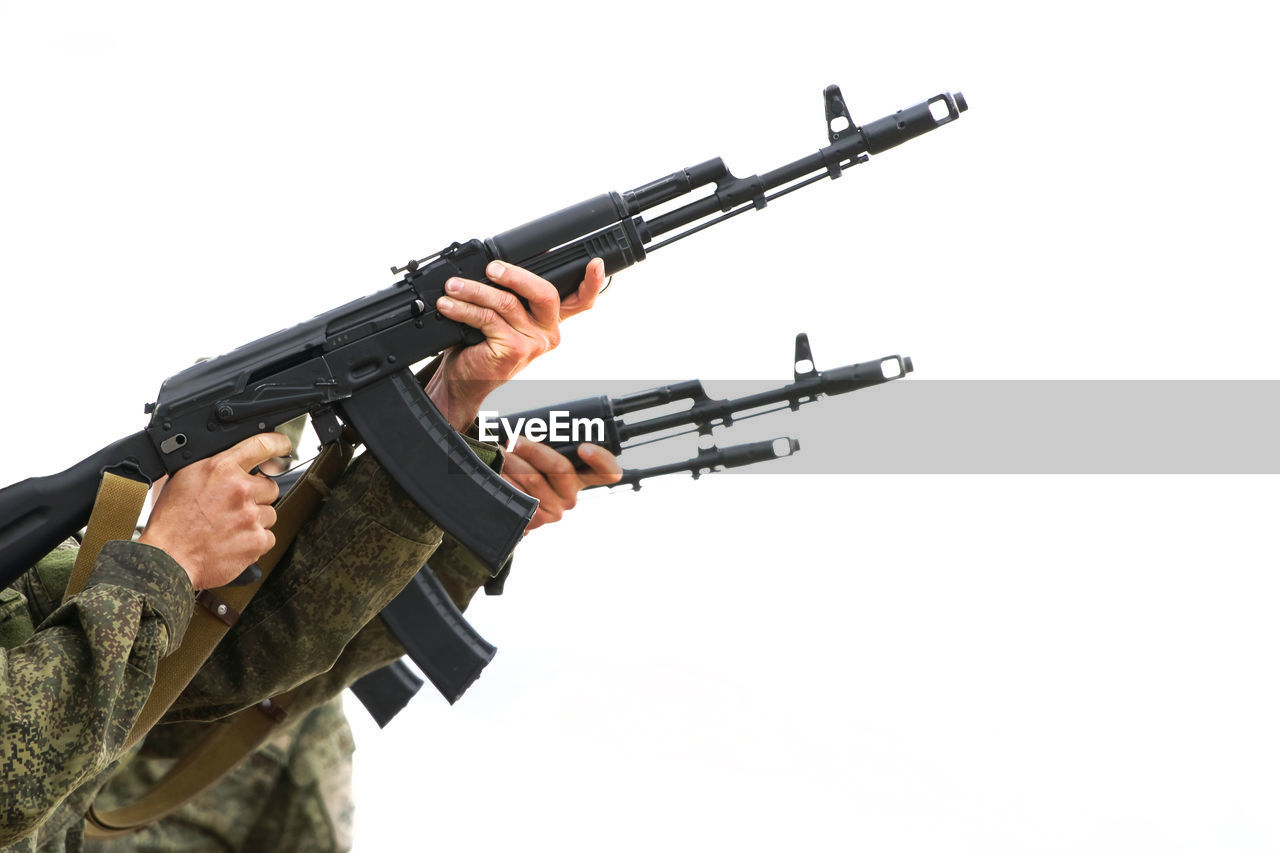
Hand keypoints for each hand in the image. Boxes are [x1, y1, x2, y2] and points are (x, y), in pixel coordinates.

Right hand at [138, 433, 290, 589]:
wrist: (167, 559)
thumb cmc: (171, 522)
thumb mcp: (182, 479)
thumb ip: (212, 467)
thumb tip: (231, 459)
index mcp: (220, 468)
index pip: (262, 445)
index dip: (278, 443)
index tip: (283, 445)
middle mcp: (239, 489)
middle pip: (270, 486)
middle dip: (256, 497)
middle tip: (233, 508)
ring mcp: (251, 516)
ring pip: (269, 513)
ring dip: (255, 520)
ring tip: (229, 527)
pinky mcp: (257, 540)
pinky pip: (268, 536)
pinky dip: (255, 541)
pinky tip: (234, 542)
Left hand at [426, 258, 606, 429]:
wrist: (463, 380)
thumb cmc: (480, 345)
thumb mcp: (500, 316)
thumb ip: (508, 294)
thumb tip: (493, 264)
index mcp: (549, 321)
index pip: (580, 302)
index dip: (592, 283)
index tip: (596, 264)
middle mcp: (548, 332)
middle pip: (544, 293)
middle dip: (516, 275)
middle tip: (491, 268)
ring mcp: (533, 344)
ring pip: (507, 303)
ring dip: (474, 290)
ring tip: (453, 286)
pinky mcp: (515, 351)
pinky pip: (488, 319)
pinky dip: (464, 309)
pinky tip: (449, 305)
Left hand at [501, 437, 621, 531]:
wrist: (502, 500)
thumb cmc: (523, 467)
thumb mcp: (539, 452)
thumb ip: (547, 439)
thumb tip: (534, 420)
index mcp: (580, 476)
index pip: (608, 471)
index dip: (602, 460)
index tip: (583, 448)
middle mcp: (571, 495)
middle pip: (561, 468)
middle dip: (533, 449)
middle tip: (513, 439)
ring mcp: (555, 510)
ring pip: (535, 479)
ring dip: (512, 461)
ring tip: (498, 451)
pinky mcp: (535, 521)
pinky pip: (521, 495)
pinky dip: (505, 480)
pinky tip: (497, 472)